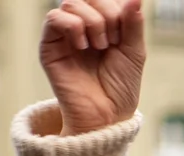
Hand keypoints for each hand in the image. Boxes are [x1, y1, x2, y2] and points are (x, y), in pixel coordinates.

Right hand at [41, 0, 146, 135]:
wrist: (107, 116)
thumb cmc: (120, 88)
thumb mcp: (134, 51)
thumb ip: (133, 22)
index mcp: (102, 25)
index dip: (117, 8)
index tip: (123, 35)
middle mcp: (82, 27)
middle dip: (106, 13)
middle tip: (112, 41)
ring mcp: (65, 36)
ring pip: (71, 3)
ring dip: (92, 21)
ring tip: (100, 46)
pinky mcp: (50, 48)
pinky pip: (53, 18)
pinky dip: (72, 26)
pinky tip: (83, 46)